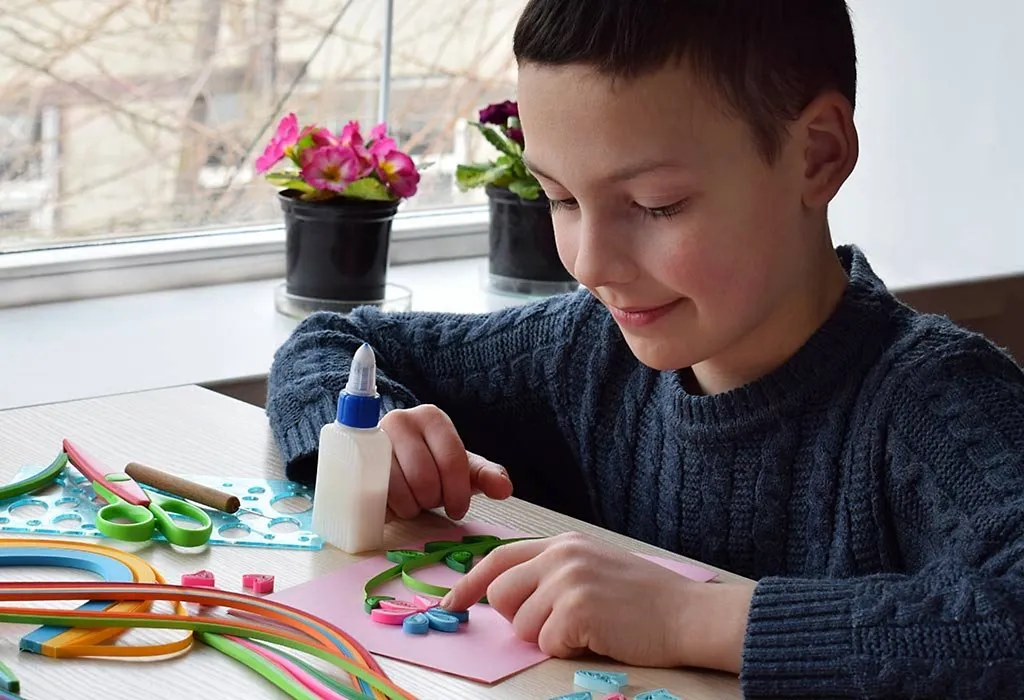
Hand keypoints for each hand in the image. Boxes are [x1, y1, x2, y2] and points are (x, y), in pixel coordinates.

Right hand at [381, 404, 512, 520]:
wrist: (394, 464)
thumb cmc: (433, 465)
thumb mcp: (464, 469)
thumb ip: (487, 476)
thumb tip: (503, 488)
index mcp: (431, 417)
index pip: (452, 459)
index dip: (458, 492)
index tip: (458, 509)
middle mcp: (400, 420)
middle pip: (424, 476)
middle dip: (433, 499)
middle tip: (432, 502)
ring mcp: (373, 440)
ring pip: (400, 488)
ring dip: (413, 506)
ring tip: (415, 502)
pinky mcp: (355, 463)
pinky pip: (378, 496)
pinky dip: (392, 508)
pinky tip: (397, 504)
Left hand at [440, 532, 752, 672]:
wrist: (688, 614)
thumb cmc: (645, 600)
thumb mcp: (593, 568)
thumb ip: (552, 574)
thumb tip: (507, 598)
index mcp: (563, 543)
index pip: (498, 557)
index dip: (469, 583)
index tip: (453, 604)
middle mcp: (561, 555)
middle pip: (500, 593)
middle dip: (516, 618)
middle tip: (554, 625)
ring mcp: (568, 580)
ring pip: (520, 624)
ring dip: (547, 637)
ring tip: (586, 629)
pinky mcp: (577, 609)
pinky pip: (546, 642)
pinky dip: (567, 649)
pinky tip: (596, 638)